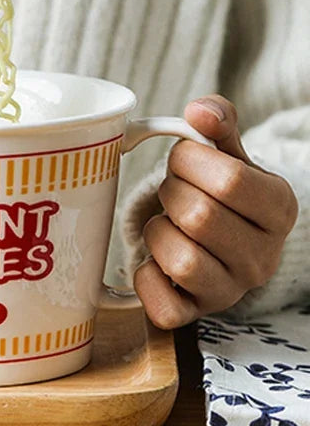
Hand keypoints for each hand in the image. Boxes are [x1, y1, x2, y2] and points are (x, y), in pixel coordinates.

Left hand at [134, 95, 298, 328]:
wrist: (219, 240)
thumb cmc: (219, 191)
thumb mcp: (226, 151)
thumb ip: (217, 121)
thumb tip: (199, 111)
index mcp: (278, 208)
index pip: (230, 180)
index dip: (188, 162)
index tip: (181, 161)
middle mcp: (262, 257)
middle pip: (200, 218)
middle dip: (171, 194)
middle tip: (172, 191)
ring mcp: (231, 291)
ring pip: (180, 260)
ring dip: (157, 233)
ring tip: (167, 223)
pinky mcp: (196, 314)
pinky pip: (162, 306)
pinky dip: (145, 278)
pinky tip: (154, 260)